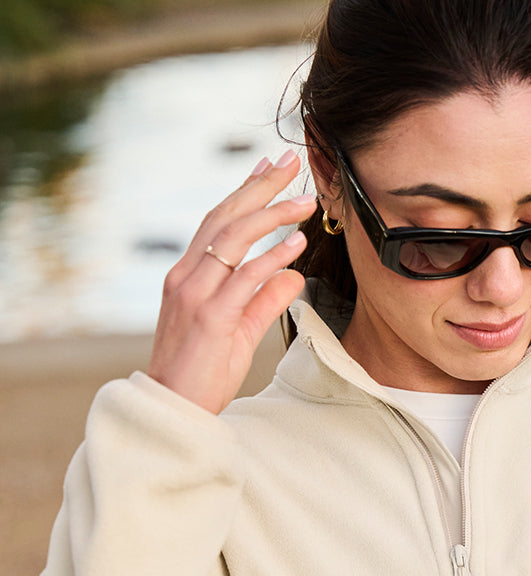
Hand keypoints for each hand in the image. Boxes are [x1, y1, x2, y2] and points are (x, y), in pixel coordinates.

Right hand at [148, 150, 316, 413]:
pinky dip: (272, 259)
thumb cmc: (203, 372)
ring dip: (273, 217)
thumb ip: (264, 301)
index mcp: (188, 275)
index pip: (217, 222)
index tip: (269, 168)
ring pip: (234, 240)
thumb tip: (294, 275)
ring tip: (306, 202)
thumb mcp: (240, 331)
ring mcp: (196, 295)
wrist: (173, 408)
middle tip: (291, 162)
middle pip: (225, 218)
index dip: (244, 192)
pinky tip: (296, 245)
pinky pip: (244, 279)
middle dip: (259, 187)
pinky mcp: (211, 318)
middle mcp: (187, 277)